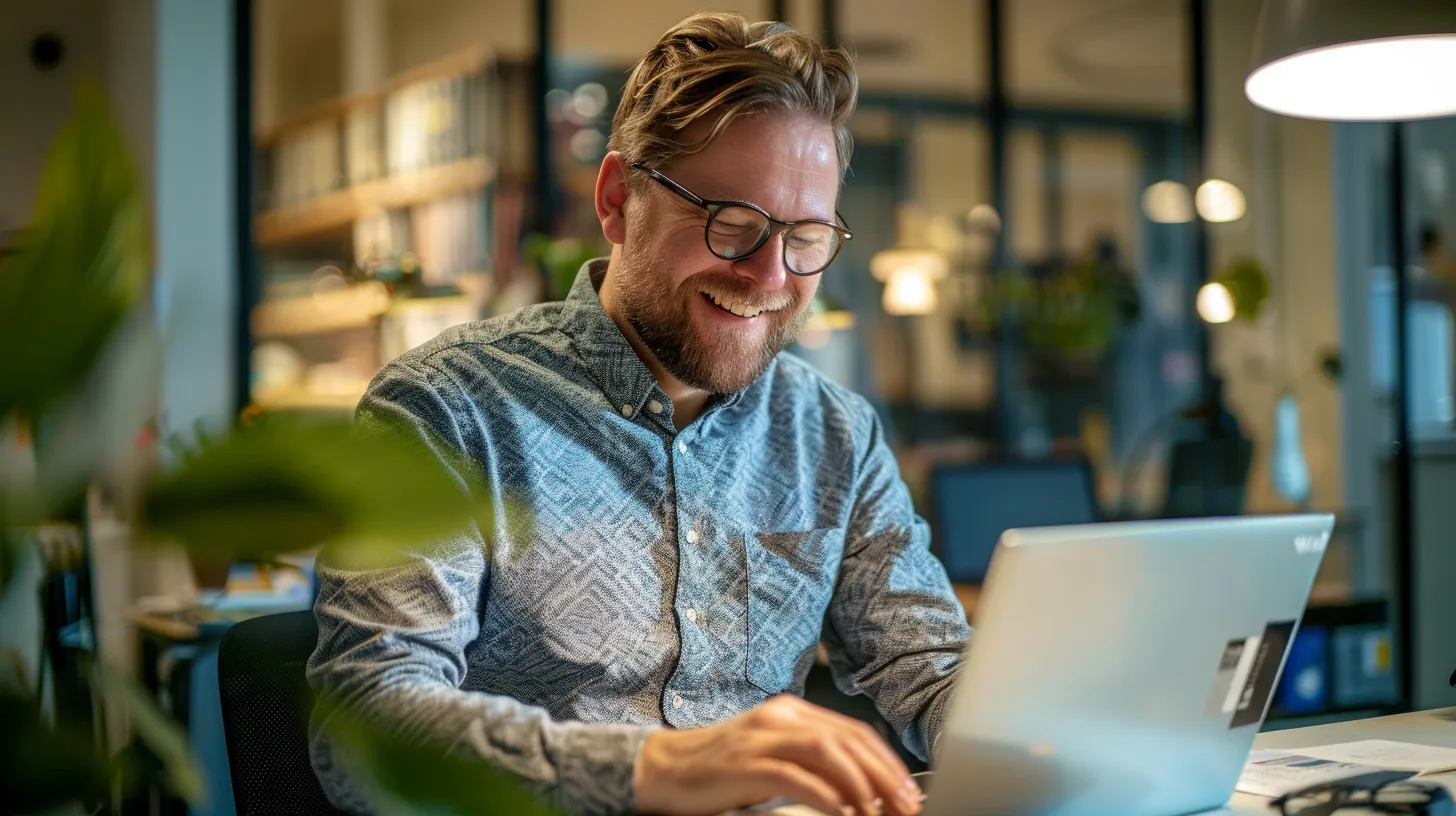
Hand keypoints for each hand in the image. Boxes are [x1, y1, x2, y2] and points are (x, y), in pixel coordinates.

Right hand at [633, 695, 923, 815]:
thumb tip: (862, 788)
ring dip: (862, 784)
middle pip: (849, 740)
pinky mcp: (745, 764)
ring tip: (880, 812)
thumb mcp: (773, 757)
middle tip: (907, 805)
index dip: (887, 761)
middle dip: (885, 774)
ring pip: (828, 751)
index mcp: (791, 712)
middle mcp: (780, 717)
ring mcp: (761, 738)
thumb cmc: (721, 769)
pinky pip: (795, 777)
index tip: (909, 790)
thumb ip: (812, 764)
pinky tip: (843, 813)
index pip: (854, 732)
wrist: (664, 768)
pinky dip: (825, 796)